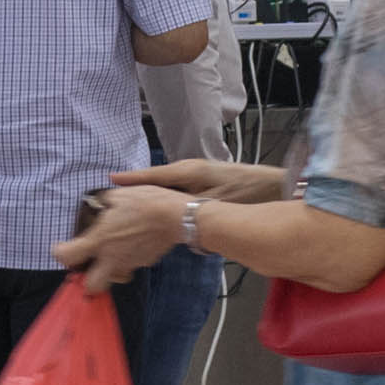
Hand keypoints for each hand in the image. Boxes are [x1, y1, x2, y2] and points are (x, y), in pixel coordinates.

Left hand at [52, 183, 189, 283]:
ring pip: (113, 279)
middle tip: (88, 263)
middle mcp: (112, 258)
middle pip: (91, 287)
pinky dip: (127, 260)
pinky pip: (130, 267)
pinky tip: (132, 245)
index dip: (59, 253)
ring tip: (111, 254)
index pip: (67, 257)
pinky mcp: (145, 263)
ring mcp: (130, 263)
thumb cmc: (147, 202)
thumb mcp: (119, 195)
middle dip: (86, 280)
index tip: (62, 247)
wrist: (178, 217)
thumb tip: (95, 203)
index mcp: (100, 240)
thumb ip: (101, 201)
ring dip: (108, 271)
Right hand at [108, 158, 274, 202]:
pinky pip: (178, 191)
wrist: (274, 186)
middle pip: (155, 181)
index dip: (130, 179)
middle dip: (136, 190)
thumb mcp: (214, 201)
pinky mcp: (204, 184)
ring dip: (151, 195)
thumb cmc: (247, 191)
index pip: (152, 175)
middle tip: (115, 200)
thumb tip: (165, 213)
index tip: (109, 181)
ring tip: (130, 206)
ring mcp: (196, 176)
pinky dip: (167, 199)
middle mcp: (189, 170)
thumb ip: (189, 207)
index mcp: (188, 171)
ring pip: (166, 187)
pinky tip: (162, 212)